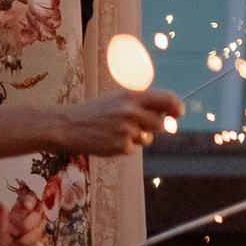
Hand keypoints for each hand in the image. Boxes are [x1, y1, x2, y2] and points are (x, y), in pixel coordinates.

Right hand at [47, 88, 181, 154]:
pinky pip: (132, 149)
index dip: (176, 107)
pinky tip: (108, 140)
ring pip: (147, 138)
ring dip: (138, 137)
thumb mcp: (118, 99)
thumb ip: (142, 104)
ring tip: (116, 131)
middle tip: (138, 126)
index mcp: (132, 96)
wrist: (67, 126)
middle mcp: (131, 112)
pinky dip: (124, 147)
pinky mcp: (120, 147)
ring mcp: (126, 130)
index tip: (178, 113)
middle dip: (154, 127)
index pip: (167, 99)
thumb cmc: (95, 111)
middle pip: (161, 123)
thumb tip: (168, 115)